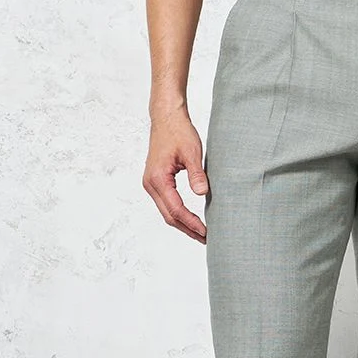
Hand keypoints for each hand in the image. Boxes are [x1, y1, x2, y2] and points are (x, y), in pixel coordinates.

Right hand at [143, 109, 208, 243]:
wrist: (166, 118)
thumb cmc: (178, 131)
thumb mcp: (192, 152)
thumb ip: (197, 174)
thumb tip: (202, 194)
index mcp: (158, 178)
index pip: (176, 209)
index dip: (191, 223)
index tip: (206, 232)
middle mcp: (151, 184)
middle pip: (169, 216)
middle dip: (188, 229)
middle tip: (206, 239)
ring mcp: (151, 184)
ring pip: (167, 212)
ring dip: (183, 224)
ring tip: (200, 233)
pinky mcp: (155, 182)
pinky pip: (166, 204)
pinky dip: (178, 214)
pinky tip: (191, 219)